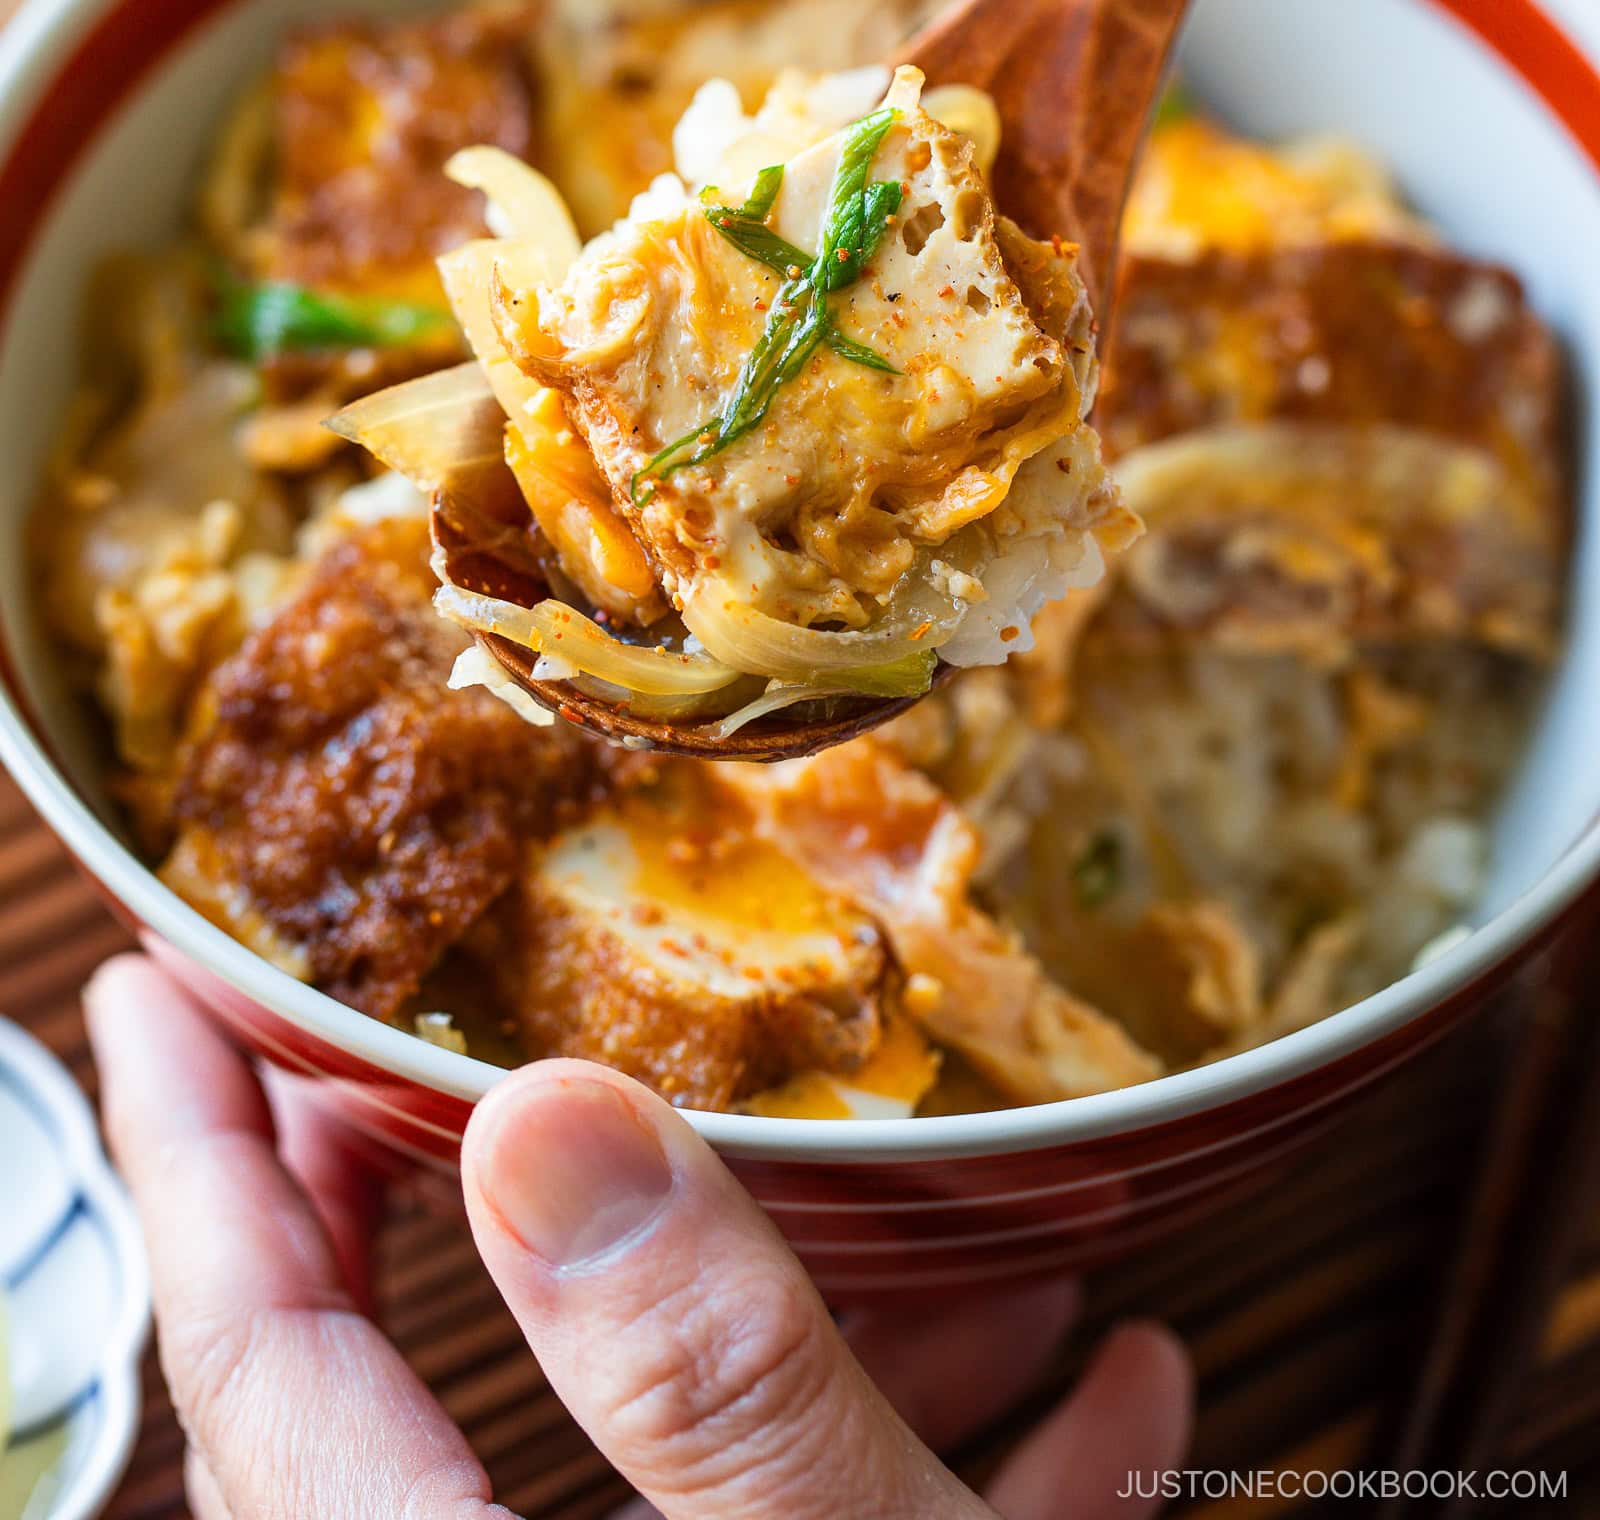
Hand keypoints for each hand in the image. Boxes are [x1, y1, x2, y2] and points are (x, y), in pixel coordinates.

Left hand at [86, 955, 1191, 1519]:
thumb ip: (701, 1381)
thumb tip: (549, 1120)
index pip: (258, 1351)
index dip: (196, 1147)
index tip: (152, 976)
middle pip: (421, 1381)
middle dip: (431, 1179)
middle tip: (427, 1025)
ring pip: (682, 1453)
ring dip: (789, 1308)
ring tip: (889, 1181)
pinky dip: (970, 1466)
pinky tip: (1110, 1389)